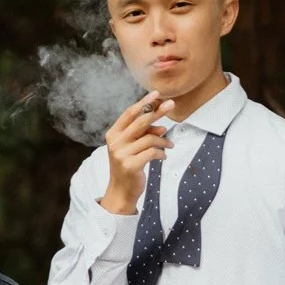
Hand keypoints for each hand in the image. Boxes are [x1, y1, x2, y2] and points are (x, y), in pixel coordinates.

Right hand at [98, 94, 175, 215]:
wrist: (121, 190)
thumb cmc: (128, 165)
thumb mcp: (131, 147)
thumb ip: (142, 134)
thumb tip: (161, 126)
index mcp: (113, 134)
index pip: (129, 113)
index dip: (143, 102)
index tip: (156, 94)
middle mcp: (116, 142)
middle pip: (140, 122)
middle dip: (158, 111)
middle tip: (171, 104)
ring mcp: (122, 154)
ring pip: (149, 138)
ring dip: (163, 140)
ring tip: (169, 144)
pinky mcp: (131, 165)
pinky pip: (152, 152)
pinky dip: (161, 153)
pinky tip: (163, 156)